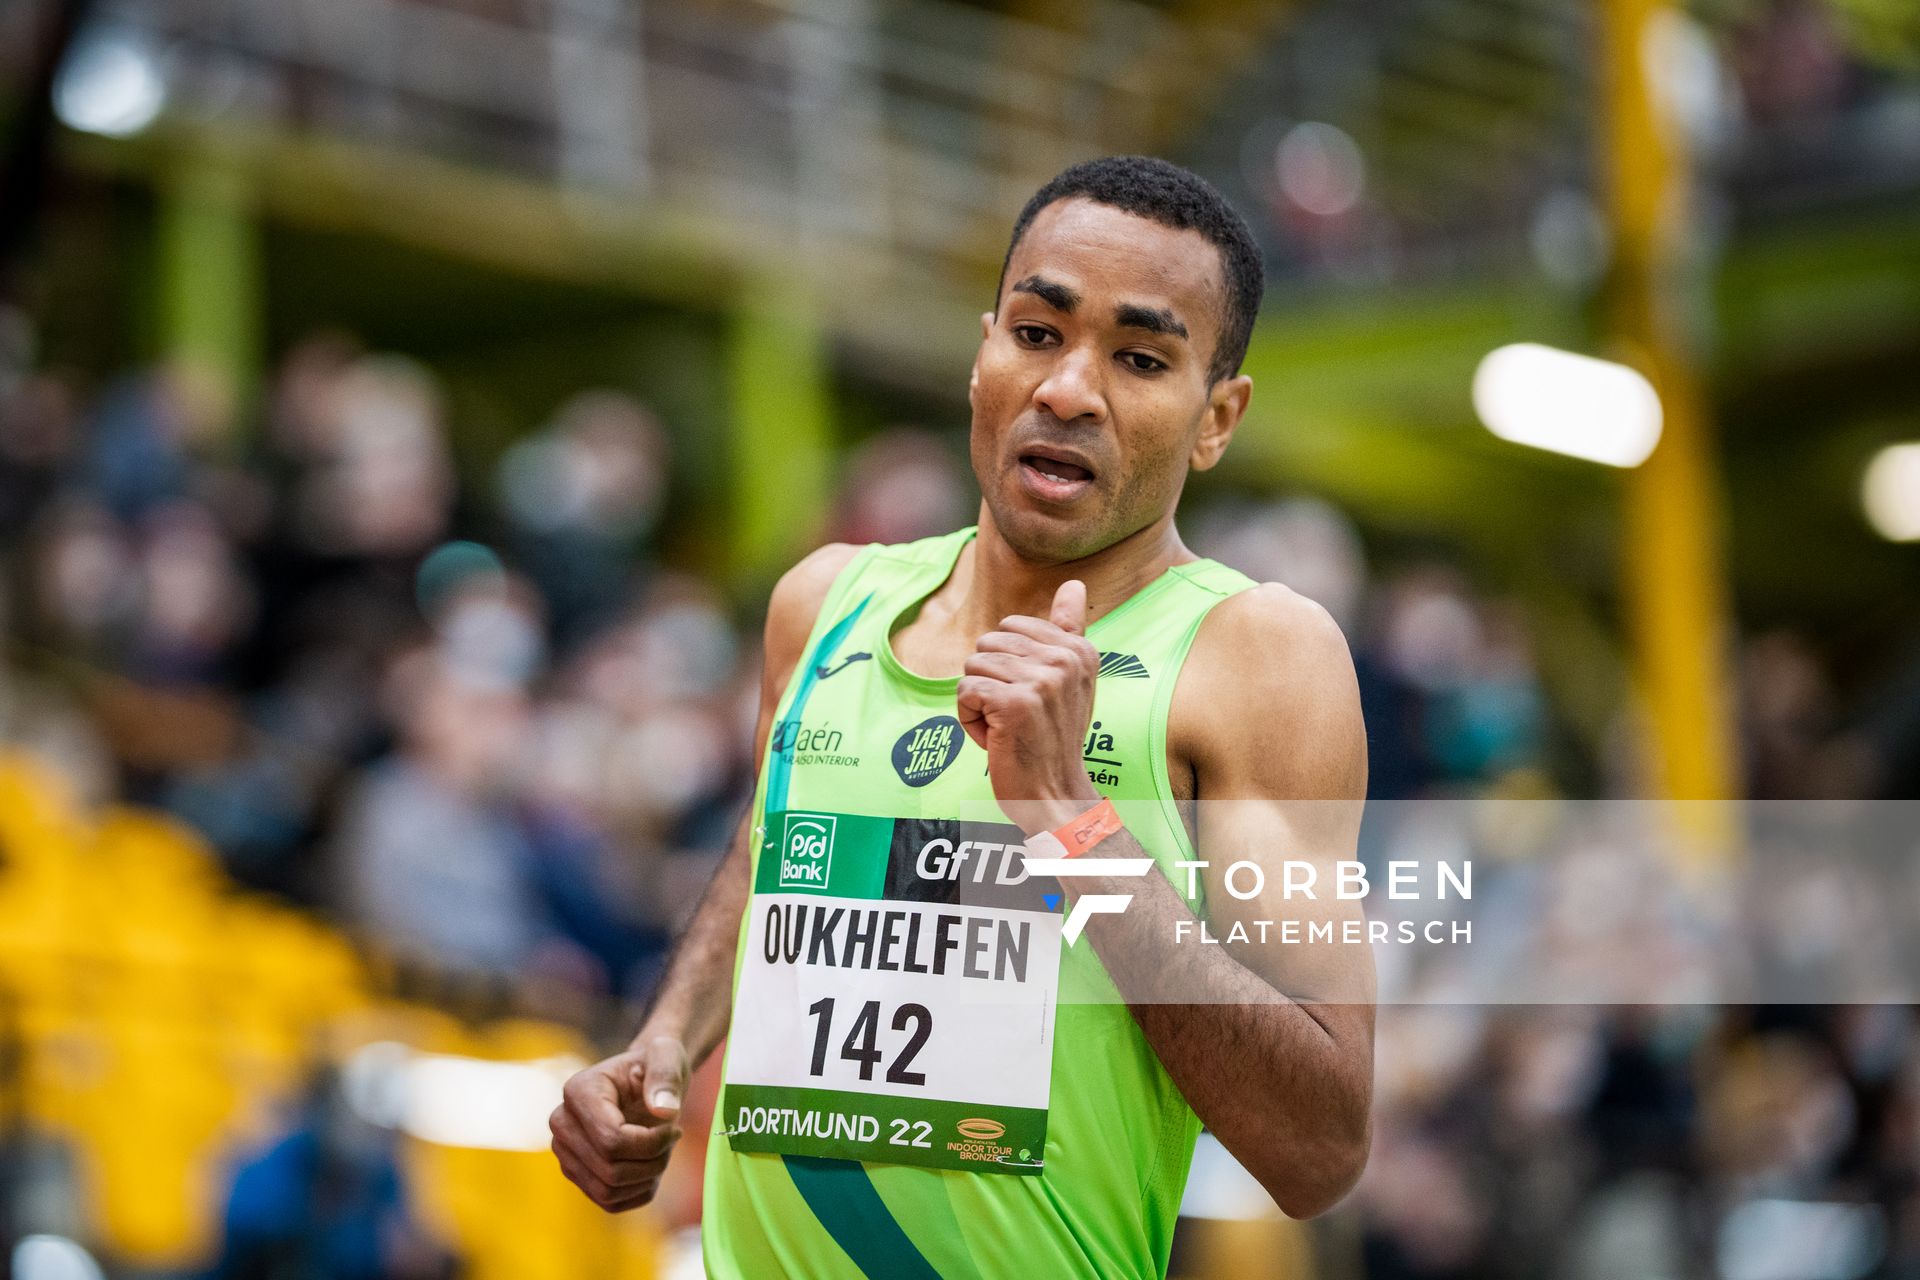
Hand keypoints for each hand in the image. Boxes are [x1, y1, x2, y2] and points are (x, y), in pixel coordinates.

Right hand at [549, 1033, 687, 1211]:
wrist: (647, 1080)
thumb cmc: (656, 1063)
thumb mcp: (668, 1056)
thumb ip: (667, 1076)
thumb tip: (663, 1110)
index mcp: (578, 1091)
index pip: (611, 1140)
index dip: (651, 1143)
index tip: (674, 1127)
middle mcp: (562, 1124)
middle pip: (609, 1170)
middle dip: (652, 1162)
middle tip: (672, 1139)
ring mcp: (566, 1153)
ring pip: (608, 1191)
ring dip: (647, 1178)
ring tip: (662, 1151)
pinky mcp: (577, 1175)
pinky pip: (610, 1203)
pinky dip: (639, 1191)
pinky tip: (650, 1165)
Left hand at [957, 579, 1101, 832]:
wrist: (1055, 796)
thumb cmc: (1053, 739)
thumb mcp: (1070, 680)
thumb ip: (1067, 630)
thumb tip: (1073, 583)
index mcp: (1079, 649)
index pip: (1011, 626)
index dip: (1007, 663)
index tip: (1031, 697)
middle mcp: (1065, 659)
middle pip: (988, 643)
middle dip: (988, 680)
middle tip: (1015, 716)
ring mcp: (1040, 681)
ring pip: (973, 666)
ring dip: (977, 702)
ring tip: (1005, 727)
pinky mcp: (1014, 704)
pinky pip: (965, 690)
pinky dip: (969, 719)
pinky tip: (994, 739)